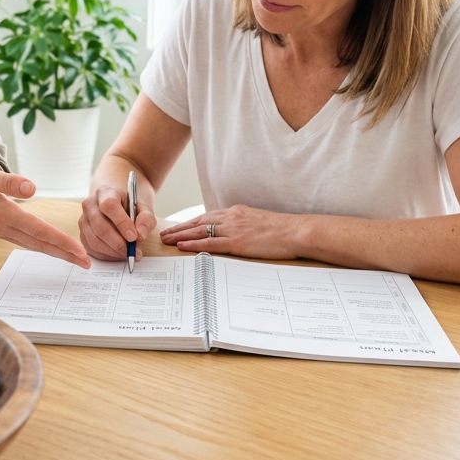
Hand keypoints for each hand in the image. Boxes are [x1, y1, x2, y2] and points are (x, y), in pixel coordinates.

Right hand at [0, 160, 90, 267]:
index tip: (81, 254)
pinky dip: (39, 244)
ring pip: (31, 243)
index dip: (62, 243)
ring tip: (74, 257)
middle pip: (39, 243)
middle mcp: (2, 225)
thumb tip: (32, 189)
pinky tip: (48, 245)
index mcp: (2, 213)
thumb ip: (7, 182)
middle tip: (87, 264)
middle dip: (64, 254)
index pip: (39, 231)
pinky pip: (22, 239)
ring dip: (54, 251)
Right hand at [79, 183, 157, 260]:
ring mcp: (83, 220)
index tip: (134, 237)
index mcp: (105, 193)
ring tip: (128, 253)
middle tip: (133, 251)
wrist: (115, 207)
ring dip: (113, 252)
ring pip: (94, 241)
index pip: (110, 206)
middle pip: (100, 227)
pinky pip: (92, 249)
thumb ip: (146, 219)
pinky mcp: (82, 234)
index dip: (121, 223)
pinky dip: (107, 256)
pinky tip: (118, 254)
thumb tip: (140, 235)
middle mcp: (90, 205)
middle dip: (118, 243)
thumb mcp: (143, 209)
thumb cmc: (129, 208)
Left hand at [160, 205, 303, 259]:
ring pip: (200, 231)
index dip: (190, 223)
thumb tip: (234, 232)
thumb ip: (243, 225)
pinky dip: (194, 244)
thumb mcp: (258, 222)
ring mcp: (233, 229)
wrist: (296, 231)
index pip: (207, 217)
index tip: (178, 227)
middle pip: (198, 222)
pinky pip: (210, 243)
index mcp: (236, 212)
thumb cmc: (281, 230)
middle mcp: (231, 217)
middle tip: (164, 233)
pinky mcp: (237, 242)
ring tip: (166, 240)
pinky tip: (182, 246)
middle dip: (179, 228)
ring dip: (180, 236)